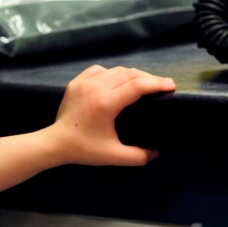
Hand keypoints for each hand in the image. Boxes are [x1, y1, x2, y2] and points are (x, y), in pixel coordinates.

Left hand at [50, 64, 175, 166]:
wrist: (56, 142)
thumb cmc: (84, 149)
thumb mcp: (115, 156)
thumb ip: (140, 156)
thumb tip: (156, 150)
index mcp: (106, 103)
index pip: (137, 86)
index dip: (157, 84)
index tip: (171, 86)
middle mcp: (95, 88)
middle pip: (129, 74)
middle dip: (149, 78)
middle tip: (163, 85)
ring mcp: (84, 82)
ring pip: (115, 70)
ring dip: (133, 74)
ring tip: (145, 83)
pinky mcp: (76, 82)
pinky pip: (99, 70)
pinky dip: (113, 73)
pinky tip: (119, 79)